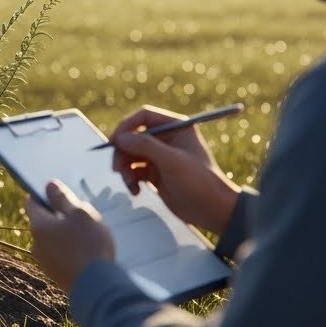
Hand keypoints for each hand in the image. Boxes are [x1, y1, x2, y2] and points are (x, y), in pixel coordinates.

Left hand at [25, 180, 115, 293]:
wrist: (96, 286)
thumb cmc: (89, 244)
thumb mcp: (80, 213)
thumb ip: (63, 198)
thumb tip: (49, 185)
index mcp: (39, 226)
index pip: (31, 203)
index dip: (43, 194)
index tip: (58, 193)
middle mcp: (36, 244)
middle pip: (44, 222)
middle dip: (59, 216)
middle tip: (81, 216)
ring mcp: (45, 262)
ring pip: (53, 240)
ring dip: (65, 234)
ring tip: (88, 237)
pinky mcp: (56, 275)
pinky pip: (60, 255)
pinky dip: (70, 250)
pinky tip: (87, 253)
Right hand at [109, 105, 240, 234]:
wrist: (212, 210)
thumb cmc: (198, 181)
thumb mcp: (172, 161)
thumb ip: (145, 146)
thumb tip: (120, 138)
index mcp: (176, 127)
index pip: (143, 116)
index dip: (126, 126)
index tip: (113, 142)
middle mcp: (166, 139)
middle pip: (132, 137)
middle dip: (122, 152)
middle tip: (117, 168)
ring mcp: (160, 157)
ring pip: (130, 155)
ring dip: (125, 169)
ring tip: (130, 183)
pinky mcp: (155, 174)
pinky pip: (134, 171)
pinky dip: (130, 180)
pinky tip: (136, 191)